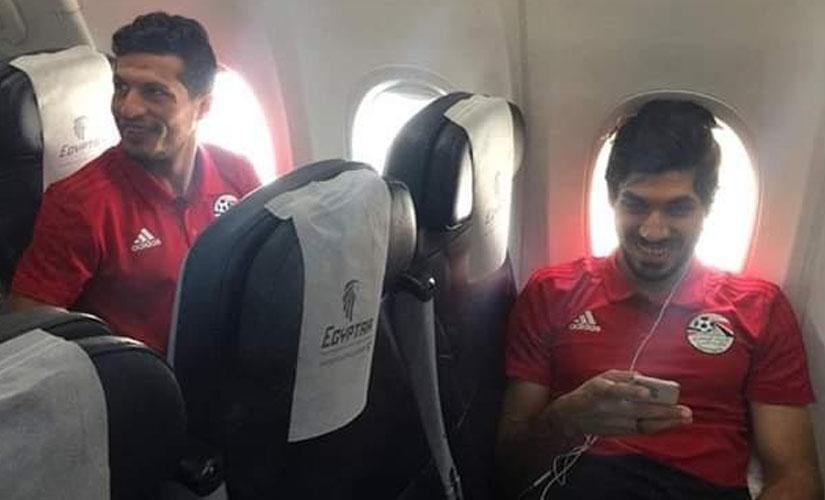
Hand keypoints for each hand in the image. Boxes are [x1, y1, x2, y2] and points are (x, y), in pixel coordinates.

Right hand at [548, 369, 691, 436]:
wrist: (572, 417)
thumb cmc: (590, 392)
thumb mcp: (602, 378)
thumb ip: (622, 376)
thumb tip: (643, 378)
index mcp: (602, 391)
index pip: (618, 392)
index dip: (632, 392)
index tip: (648, 393)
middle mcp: (610, 409)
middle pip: (639, 410)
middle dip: (663, 411)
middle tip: (685, 411)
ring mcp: (616, 423)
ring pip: (644, 424)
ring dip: (666, 422)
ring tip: (684, 419)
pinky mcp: (619, 432)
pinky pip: (642, 430)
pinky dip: (658, 427)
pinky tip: (672, 424)